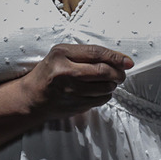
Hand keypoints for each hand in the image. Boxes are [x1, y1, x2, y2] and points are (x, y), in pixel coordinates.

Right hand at [18, 44, 133, 119]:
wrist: (32, 97)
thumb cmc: (50, 71)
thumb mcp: (62, 54)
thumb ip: (87, 54)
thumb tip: (120, 60)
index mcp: (62, 54)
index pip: (96, 53)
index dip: (116, 57)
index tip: (128, 62)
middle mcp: (65, 72)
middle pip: (103, 72)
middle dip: (118, 73)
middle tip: (121, 74)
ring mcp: (69, 91)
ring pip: (104, 87)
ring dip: (112, 85)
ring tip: (110, 82)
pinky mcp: (74, 106)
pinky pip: (100, 100)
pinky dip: (105, 95)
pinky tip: (100, 91)